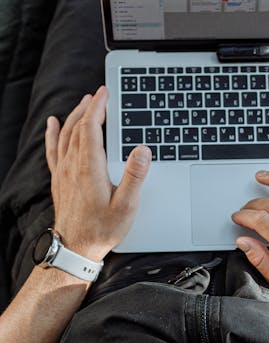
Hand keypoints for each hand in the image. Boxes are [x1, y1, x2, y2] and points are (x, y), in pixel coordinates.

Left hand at [45, 86, 150, 261]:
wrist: (76, 249)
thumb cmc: (102, 230)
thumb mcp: (126, 206)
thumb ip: (135, 176)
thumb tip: (143, 150)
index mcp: (90, 168)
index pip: (91, 128)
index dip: (98, 107)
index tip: (105, 93)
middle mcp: (73, 166)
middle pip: (78, 127)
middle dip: (89, 107)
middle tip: (100, 95)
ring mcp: (63, 172)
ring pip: (66, 135)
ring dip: (75, 116)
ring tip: (84, 103)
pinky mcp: (59, 180)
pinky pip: (53, 149)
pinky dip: (53, 133)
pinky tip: (53, 124)